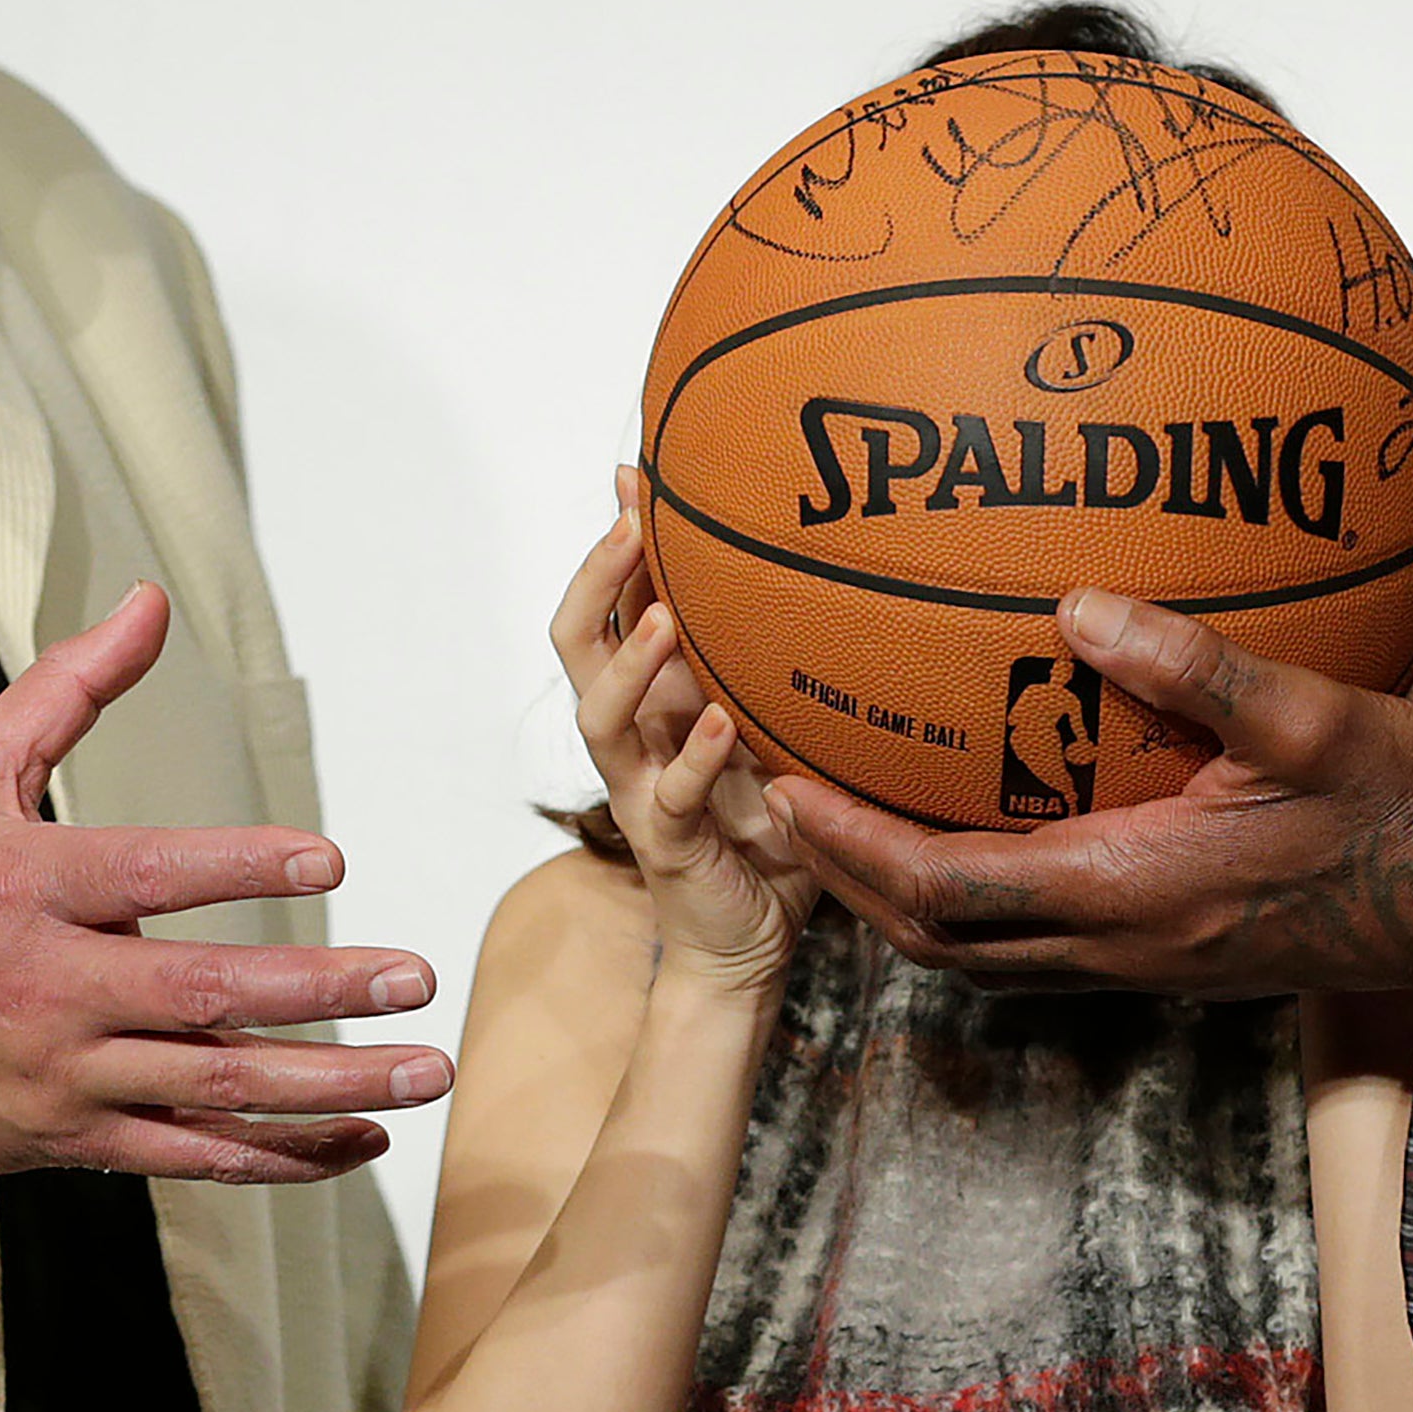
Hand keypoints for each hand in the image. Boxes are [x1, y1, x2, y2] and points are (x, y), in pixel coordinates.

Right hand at [0, 582, 448, 1181]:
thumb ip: (68, 689)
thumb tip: (149, 604)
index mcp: (25, 888)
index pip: (147, 875)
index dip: (240, 867)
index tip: (331, 859)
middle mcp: (47, 987)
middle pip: (204, 993)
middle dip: (324, 991)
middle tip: (418, 978)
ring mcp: (62, 1074)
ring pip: (212, 1088)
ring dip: (329, 1083)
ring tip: (425, 1069)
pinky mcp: (68, 1140)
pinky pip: (188, 1158)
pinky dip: (278, 1153)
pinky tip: (357, 1135)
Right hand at [553, 475, 819, 988]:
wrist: (752, 938)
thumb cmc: (772, 822)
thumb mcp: (780, 726)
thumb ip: (780, 668)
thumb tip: (835, 583)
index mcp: (653, 695)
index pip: (614, 602)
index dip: (614, 540)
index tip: (633, 473)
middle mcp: (633, 733)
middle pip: (577, 642)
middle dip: (597, 578)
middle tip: (628, 521)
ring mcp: (641, 788)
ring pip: (600, 716)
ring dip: (628, 663)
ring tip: (661, 619)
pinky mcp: (668, 842)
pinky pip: (672, 794)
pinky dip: (695, 755)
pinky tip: (723, 721)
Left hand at [765, 395, 1412, 995]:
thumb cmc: (1400, 813)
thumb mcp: (1309, 717)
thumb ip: (1191, 664)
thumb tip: (1075, 605)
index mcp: (1129, 890)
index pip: (946, 887)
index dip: (851, 843)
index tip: (782, 785)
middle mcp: (1118, 943)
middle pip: (936, 938)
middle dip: (846, 877)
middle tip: (786, 801)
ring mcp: (1142, 961)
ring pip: (981, 953)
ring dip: (903, 897)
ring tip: (853, 821)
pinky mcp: (1170, 956)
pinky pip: (1035, 942)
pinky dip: (974, 897)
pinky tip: (981, 830)